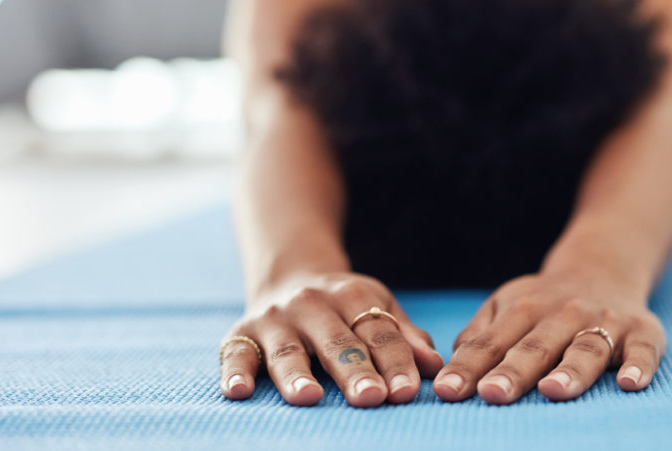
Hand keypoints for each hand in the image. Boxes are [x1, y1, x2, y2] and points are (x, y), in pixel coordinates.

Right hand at [219, 271, 444, 406]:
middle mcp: (313, 304)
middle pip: (338, 343)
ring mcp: (276, 318)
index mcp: (353, 296)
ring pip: (288, 350)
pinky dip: (235, 371)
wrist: (288, 272)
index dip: (395, 362)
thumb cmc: (345, 306)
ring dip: (297, 375)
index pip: (378, 333)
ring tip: (309, 398)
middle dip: (355, 371)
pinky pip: (236, 353)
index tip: (407, 393)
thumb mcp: (377, 308)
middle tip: (371, 398)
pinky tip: (238, 391)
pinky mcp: (241, 332)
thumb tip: (435, 366)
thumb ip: (404, 337)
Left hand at [432, 270, 664, 403]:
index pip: (492, 342)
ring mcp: (604, 321)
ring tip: (553, 391)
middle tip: (491, 394)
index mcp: (524, 309)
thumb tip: (451, 366)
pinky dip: (639, 365)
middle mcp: (563, 313)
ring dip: (571, 370)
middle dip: (513, 371)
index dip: (468, 367)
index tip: (447, 392)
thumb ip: (481, 335)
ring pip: (586, 347)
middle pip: (536, 346)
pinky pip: (644, 348)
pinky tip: (629, 383)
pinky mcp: (643, 330)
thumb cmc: (545, 303)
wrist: (605, 268)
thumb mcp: (507, 306)